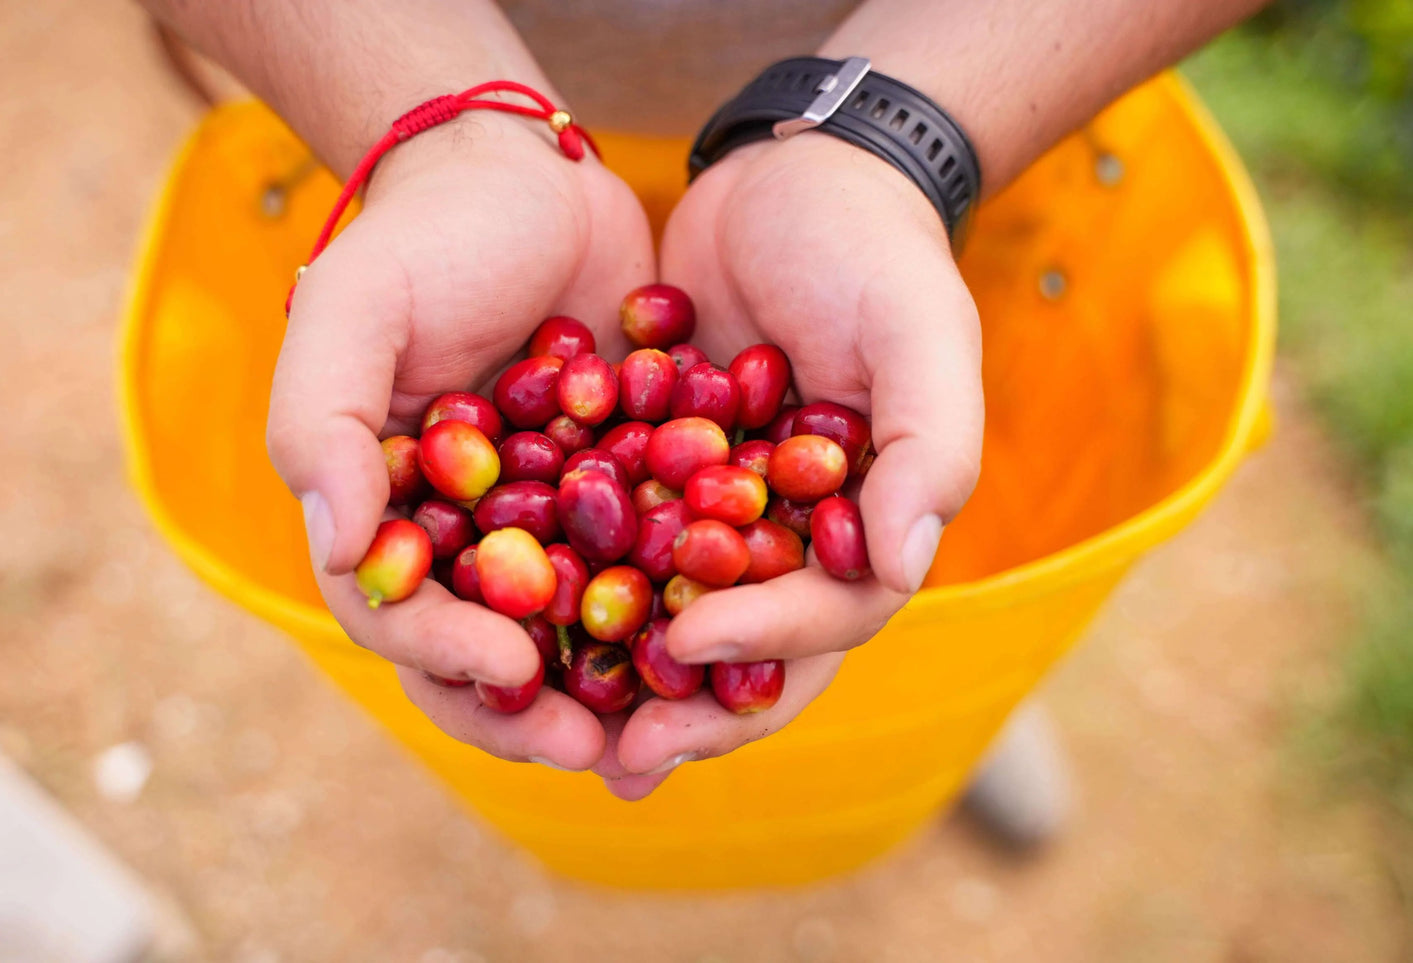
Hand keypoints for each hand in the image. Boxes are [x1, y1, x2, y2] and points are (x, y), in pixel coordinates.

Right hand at [266, 115, 655, 771]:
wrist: (527, 177)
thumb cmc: (423, 239)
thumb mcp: (351, 311)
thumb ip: (324, 426)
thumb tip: (341, 547)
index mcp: (391, 519)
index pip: (403, 617)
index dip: (448, 657)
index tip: (509, 667)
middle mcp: (470, 540)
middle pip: (492, 653)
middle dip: (536, 710)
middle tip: (593, 747)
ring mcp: (552, 526)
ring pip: (581, 635)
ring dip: (617, 692)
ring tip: (666, 732)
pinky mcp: (630, 497)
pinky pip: (656, 571)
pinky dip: (686, 612)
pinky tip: (730, 646)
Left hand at [608, 133, 984, 797]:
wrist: (791, 175)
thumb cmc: (873, 254)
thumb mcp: (920, 334)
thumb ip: (927, 450)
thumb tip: (901, 566)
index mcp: (859, 528)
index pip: (825, 619)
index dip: (761, 643)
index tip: (686, 645)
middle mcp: (787, 540)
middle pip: (744, 650)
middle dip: (688, 708)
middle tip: (621, 755)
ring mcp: (716, 514)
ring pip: (669, 618)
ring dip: (618, 679)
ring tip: (555, 723)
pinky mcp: (651, 476)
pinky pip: (609, 546)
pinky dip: (566, 586)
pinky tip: (507, 618)